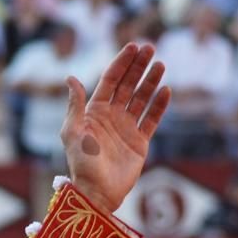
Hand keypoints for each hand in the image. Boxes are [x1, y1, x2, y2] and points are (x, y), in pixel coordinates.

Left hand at [61, 43, 169, 213]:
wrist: (97, 191)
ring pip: (141, 99)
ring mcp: (126, 128)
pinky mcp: (140, 141)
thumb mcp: (72, 131)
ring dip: (151, 81)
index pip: (110, 81)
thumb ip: (75, 104)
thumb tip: (71, 77)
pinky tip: (166, 90)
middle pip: (128, 85)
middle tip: (151, 48)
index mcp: (93, 111)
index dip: (121, 63)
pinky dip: (159, 105)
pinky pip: (152, 119)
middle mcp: (111, 116)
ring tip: (161, 64)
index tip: (133, 46)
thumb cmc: (81, 162)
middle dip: (138, 66)